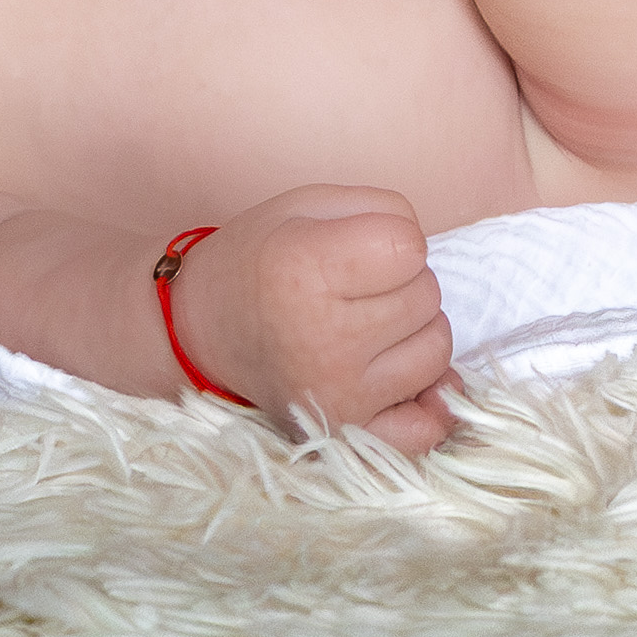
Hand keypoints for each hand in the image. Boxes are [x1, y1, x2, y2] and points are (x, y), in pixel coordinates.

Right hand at [174, 184, 456, 450]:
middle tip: (353, 290)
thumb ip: (381, 209)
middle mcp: (321, 338)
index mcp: (304, 270)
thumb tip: (430, 257)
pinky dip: (429, 404)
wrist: (200, 331)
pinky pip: (424, 428)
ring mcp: (336, 394)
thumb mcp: (307, 206)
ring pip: (436, 350)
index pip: (410, 248)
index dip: (392, 241)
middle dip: (402, 283)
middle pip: (426, 296)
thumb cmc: (258, 260)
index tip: (357, 251)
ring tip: (366, 325)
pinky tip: (406, 380)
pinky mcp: (346, 430)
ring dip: (413, 332)